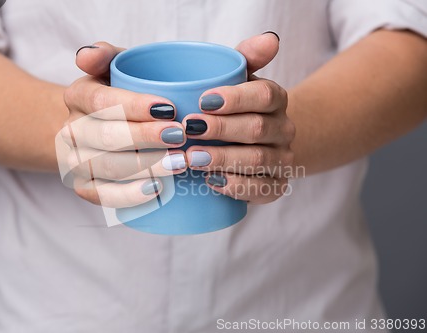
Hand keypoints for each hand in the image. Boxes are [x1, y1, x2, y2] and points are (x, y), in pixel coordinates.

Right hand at [59, 42, 187, 207]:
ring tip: (178, 163)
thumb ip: (104, 54)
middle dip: (146, 137)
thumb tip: (88, 56)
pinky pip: (103, 196)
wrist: (96, 126)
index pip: (101, 102)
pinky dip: (130, 195)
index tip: (169, 108)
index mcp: (77, 96)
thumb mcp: (112, 67)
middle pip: (106, 137)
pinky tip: (156, 189)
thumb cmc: (117, 94)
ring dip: (145, 167)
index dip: (135, 106)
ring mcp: (75, 161)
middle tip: (180, 136)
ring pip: (107, 168)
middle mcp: (70, 130)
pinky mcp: (84, 186)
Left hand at [184, 33, 294, 203]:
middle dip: (220, 129)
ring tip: (191, 158)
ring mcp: (282, 159)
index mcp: (275, 99)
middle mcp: (283, 129)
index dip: (235, 98)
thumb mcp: (239, 78)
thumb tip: (271, 39)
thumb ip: (247, 57)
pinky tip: (210, 181)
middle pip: (256, 129)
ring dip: (222, 159)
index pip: (264, 95)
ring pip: (257, 160)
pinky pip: (261, 189)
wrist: (256, 142)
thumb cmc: (236, 107)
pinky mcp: (276, 185)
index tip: (203, 100)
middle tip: (189, 129)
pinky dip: (235, 186)